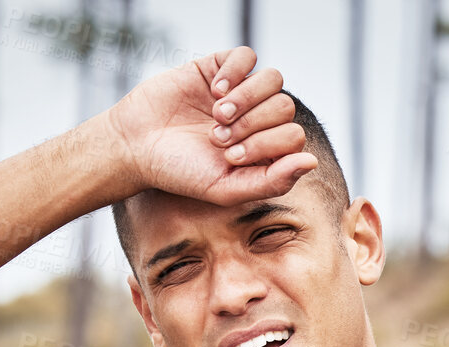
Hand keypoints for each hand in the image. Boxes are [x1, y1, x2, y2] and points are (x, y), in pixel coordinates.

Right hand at [104, 45, 318, 205]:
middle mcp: (258, 119)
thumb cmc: (181, 172)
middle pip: (285, 107)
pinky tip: (212, 90)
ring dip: (246, 98)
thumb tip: (312, 162)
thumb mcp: (227, 189)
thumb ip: (273, 181)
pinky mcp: (220, 68)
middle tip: (217, 138)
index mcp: (266, 149)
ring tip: (217, 114)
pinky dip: (233, 72)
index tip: (230, 156)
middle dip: (252, 124)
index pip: (294, 136)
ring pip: (273, 79)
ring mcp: (241, 92)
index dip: (265, 145)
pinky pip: (247, 56)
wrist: (137, 145)